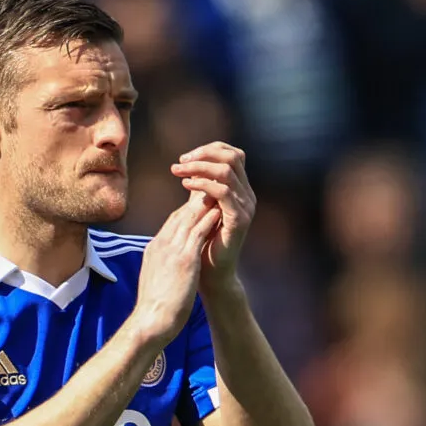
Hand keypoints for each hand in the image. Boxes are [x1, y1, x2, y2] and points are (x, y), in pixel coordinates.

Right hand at [130, 198, 222, 345]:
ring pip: (188, 218)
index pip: (171, 222)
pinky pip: (197, 233)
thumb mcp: (156, 278)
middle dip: (196, 200)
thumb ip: (162, 266)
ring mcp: (171, 250)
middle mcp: (161, 244)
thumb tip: (167, 265)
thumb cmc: (154, 307)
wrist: (150, 321)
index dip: (187, 210)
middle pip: (180, 214)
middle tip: (210, 186)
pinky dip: (208, 219)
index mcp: (154, 249)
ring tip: (218, 190)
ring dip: (204, 203)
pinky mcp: (183, 259)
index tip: (199, 202)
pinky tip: (219, 210)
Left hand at [170, 142, 254, 287]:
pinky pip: (223, 192)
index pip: (232, 154)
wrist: (212, 274)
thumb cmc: (203, 243)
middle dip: (203, 154)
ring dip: (198, 167)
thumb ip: (201, 187)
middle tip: (180, 162)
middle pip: (232, 157)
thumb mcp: (200, 208)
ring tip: (178, 171)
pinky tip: (185, 185)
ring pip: (226, 171)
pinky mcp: (239, 219)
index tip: (185, 158)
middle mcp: (247, 195)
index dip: (209, 150)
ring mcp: (245, 207)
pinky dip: (202, 184)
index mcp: (240, 190)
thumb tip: (189, 164)